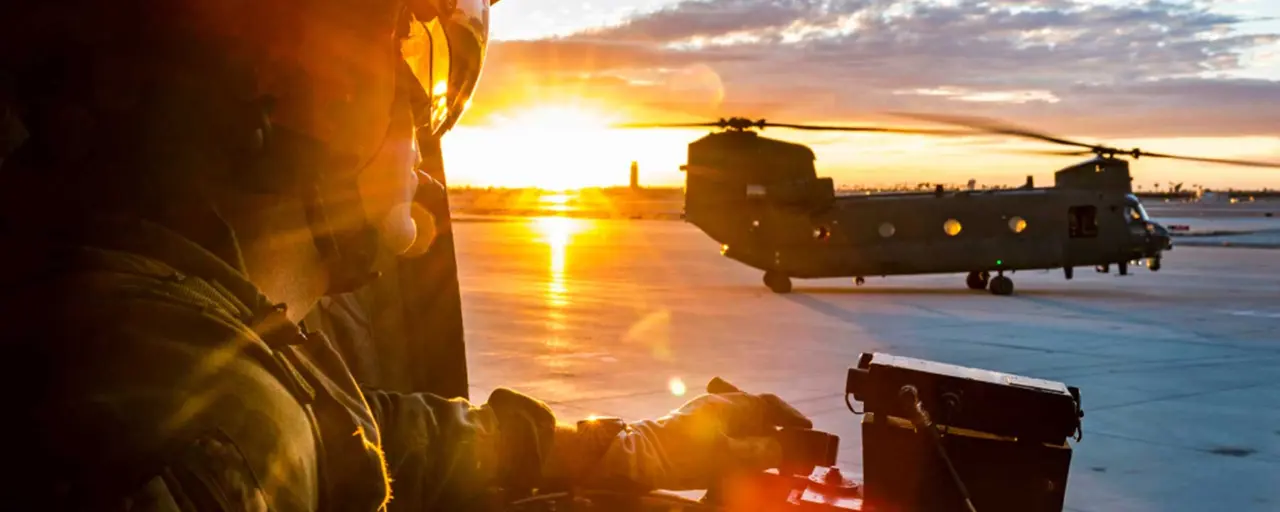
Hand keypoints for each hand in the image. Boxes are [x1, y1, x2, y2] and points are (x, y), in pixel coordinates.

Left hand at [554, 384, 811, 490]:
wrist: (641, 458)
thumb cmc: (684, 455)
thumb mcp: (730, 457)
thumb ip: (760, 451)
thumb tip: (780, 448)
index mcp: (728, 404)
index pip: (768, 402)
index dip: (789, 416)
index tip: (806, 428)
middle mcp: (716, 403)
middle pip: (755, 411)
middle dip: (775, 427)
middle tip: (789, 446)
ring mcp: (702, 414)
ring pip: (740, 421)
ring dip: (756, 436)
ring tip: (766, 456)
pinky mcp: (692, 427)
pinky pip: (725, 430)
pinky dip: (739, 442)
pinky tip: (739, 459)